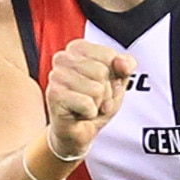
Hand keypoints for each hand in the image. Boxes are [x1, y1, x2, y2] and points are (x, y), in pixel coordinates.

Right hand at [44, 39, 135, 158]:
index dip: (113, 76)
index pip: (110, 56)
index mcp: (77, 48)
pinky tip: (79, 114)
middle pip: (102, 72)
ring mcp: (55, 76)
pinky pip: (87, 104)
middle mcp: (62, 58)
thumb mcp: (117, 82)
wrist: (78, 132)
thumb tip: (123, 63)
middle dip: (105, 92)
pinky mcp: (54, 95)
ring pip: (96, 89)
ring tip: (86, 107)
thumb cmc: (96, 103)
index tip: (101, 85)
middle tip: (93, 100)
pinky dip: (89, 114)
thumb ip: (125, 66)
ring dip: (97, 104)